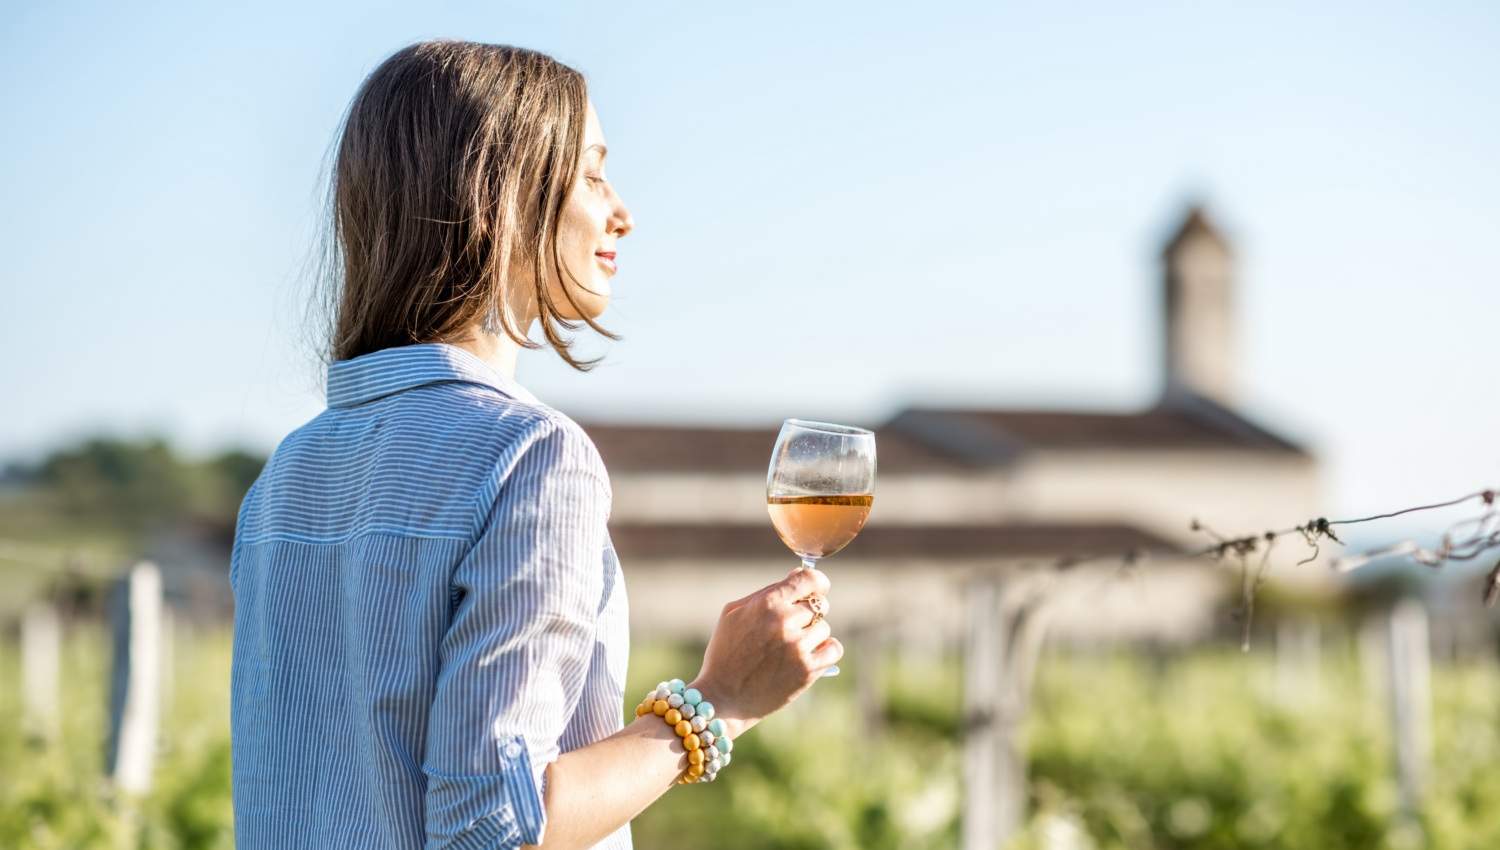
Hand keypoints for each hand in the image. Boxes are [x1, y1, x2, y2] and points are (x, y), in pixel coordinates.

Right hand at [689, 568, 842, 739]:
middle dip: (808, 613)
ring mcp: (798, 647)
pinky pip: (834, 649)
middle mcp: (785, 622)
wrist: (722, 697)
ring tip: (792, 646)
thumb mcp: (733, 613)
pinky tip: (811, 654)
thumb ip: (766, 591)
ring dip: (813, 634)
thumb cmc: (724, 652)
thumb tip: (797, 575)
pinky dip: (826, 650)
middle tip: (793, 626)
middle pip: (818, 605)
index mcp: (766, 604)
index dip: (818, 582)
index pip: (809, 579)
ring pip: (824, 628)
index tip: (817, 588)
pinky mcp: (808, 670)